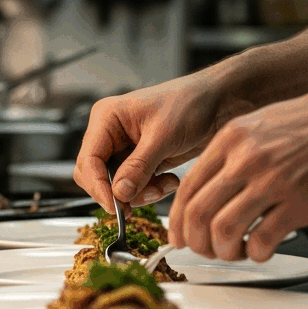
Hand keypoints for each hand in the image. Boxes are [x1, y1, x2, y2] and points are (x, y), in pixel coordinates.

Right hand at [73, 67, 254, 212]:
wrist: (219, 102)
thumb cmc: (191, 104)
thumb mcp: (163, 136)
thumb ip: (139, 167)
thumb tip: (119, 194)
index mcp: (107, 118)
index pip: (88, 160)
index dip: (98, 186)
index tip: (115, 206)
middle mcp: (111, 133)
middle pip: (96, 176)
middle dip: (119, 192)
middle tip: (139, 202)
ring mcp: (125, 148)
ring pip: (116, 185)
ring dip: (139, 193)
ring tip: (164, 186)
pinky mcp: (141, 161)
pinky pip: (135, 186)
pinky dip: (151, 190)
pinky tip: (170, 181)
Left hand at [168, 81, 307, 261]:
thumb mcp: (259, 125)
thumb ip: (230, 154)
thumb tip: (205, 191)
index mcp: (230, 140)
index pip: (187, 189)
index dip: (178, 221)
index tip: (180, 236)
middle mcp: (246, 160)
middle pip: (198, 213)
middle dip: (196, 242)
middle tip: (205, 251)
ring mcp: (272, 182)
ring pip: (224, 231)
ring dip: (224, 251)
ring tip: (236, 252)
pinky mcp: (299, 204)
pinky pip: (262, 241)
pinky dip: (256, 254)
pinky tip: (263, 250)